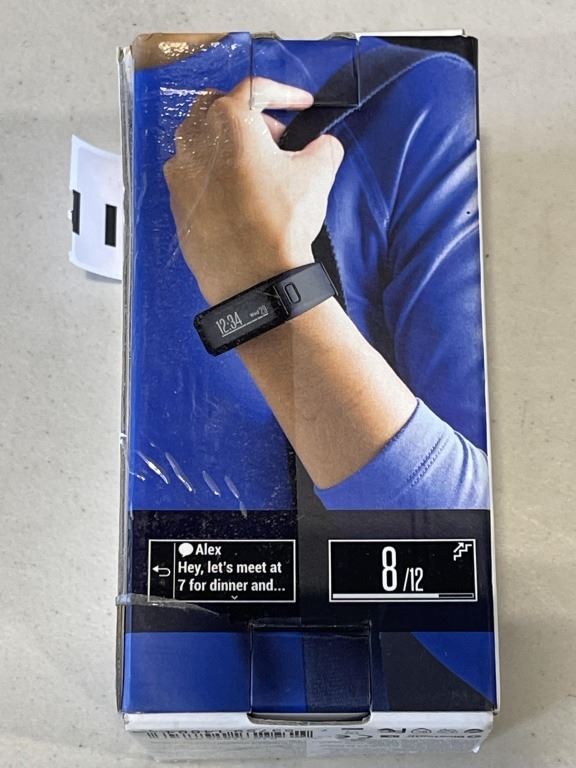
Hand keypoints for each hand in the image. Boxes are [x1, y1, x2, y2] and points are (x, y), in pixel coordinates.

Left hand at [164, 77, 343, 304]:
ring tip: (256, 170)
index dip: (284, 94)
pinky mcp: (177, 204)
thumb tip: (322, 147)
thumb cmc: (281, 224)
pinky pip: (195, 176)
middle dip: (249, 117)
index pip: (255, 89)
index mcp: (228, 121)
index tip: (302, 105)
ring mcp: (180, 174)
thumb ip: (323, 148)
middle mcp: (196, 141)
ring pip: (202, 143)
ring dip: (229, 146)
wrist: (254, 280)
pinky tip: (237, 197)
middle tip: (276, 139)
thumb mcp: (317, 176)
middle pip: (219, 109)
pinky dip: (215, 176)